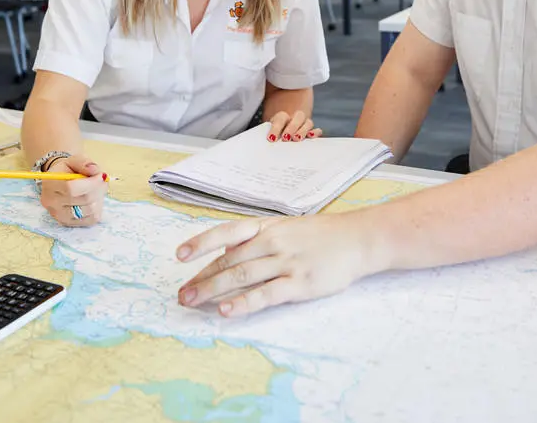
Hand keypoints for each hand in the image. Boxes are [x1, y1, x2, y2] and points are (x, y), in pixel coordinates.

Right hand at [38, 156, 106, 227]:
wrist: (59, 182)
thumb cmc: (67, 170)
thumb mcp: (74, 160)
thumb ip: (84, 163)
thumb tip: (95, 171)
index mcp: (49, 184)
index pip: (71, 188)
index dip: (91, 183)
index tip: (100, 175)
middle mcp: (51, 202)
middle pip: (84, 199)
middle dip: (98, 189)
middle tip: (102, 181)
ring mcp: (59, 215)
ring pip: (89, 210)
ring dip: (99, 199)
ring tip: (97, 190)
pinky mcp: (68, 223)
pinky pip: (91, 220)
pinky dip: (97, 209)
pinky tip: (94, 200)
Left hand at [176, 213, 379, 316]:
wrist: (357, 240)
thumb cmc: (320, 235)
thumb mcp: (285, 228)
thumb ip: (257, 238)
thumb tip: (226, 251)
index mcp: (267, 227)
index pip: (227, 232)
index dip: (201, 242)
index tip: (179, 255)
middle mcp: (272, 241)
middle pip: (229, 260)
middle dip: (202, 277)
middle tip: (182, 294)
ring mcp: (286, 262)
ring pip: (241, 276)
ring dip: (213, 289)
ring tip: (193, 302)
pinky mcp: (299, 283)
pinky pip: (265, 294)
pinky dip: (244, 302)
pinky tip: (226, 310)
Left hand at [266, 110, 321, 142]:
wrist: (284, 129)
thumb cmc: (276, 133)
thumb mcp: (270, 131)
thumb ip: (270, 134)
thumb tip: (268, 141)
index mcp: (282, 116)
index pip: (280, 119)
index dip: (275, 128)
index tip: (271, 138)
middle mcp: (295, 118)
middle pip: (298, 116)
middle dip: (292, 127)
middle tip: (286, 138)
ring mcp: (305, 124)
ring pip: (308, 122)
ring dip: (303, 131)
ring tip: (296, 139)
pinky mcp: (312, 132)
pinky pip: (317, 130)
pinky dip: (315, 133)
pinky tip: (311, 137)